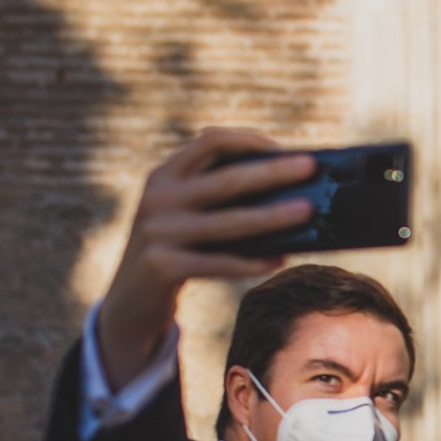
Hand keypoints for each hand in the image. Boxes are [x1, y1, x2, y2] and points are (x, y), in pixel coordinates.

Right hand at [97, 128, 317, 386]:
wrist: (129, 300)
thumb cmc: (174, 251)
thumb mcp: (182, 215)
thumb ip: (214, 197)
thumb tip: (285, 192)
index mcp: (164, 176)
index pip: (209, 141)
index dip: (247, 140)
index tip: (282, 148)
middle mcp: (158, 198)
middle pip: (227, 180)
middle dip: (273, 172)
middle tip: (310, 168)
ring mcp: (159, 232)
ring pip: (229, 222)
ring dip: (273, 216)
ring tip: (307, 211)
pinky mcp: (163, 266)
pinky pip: (220, 263)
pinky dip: (252, 261)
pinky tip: (279, 259)